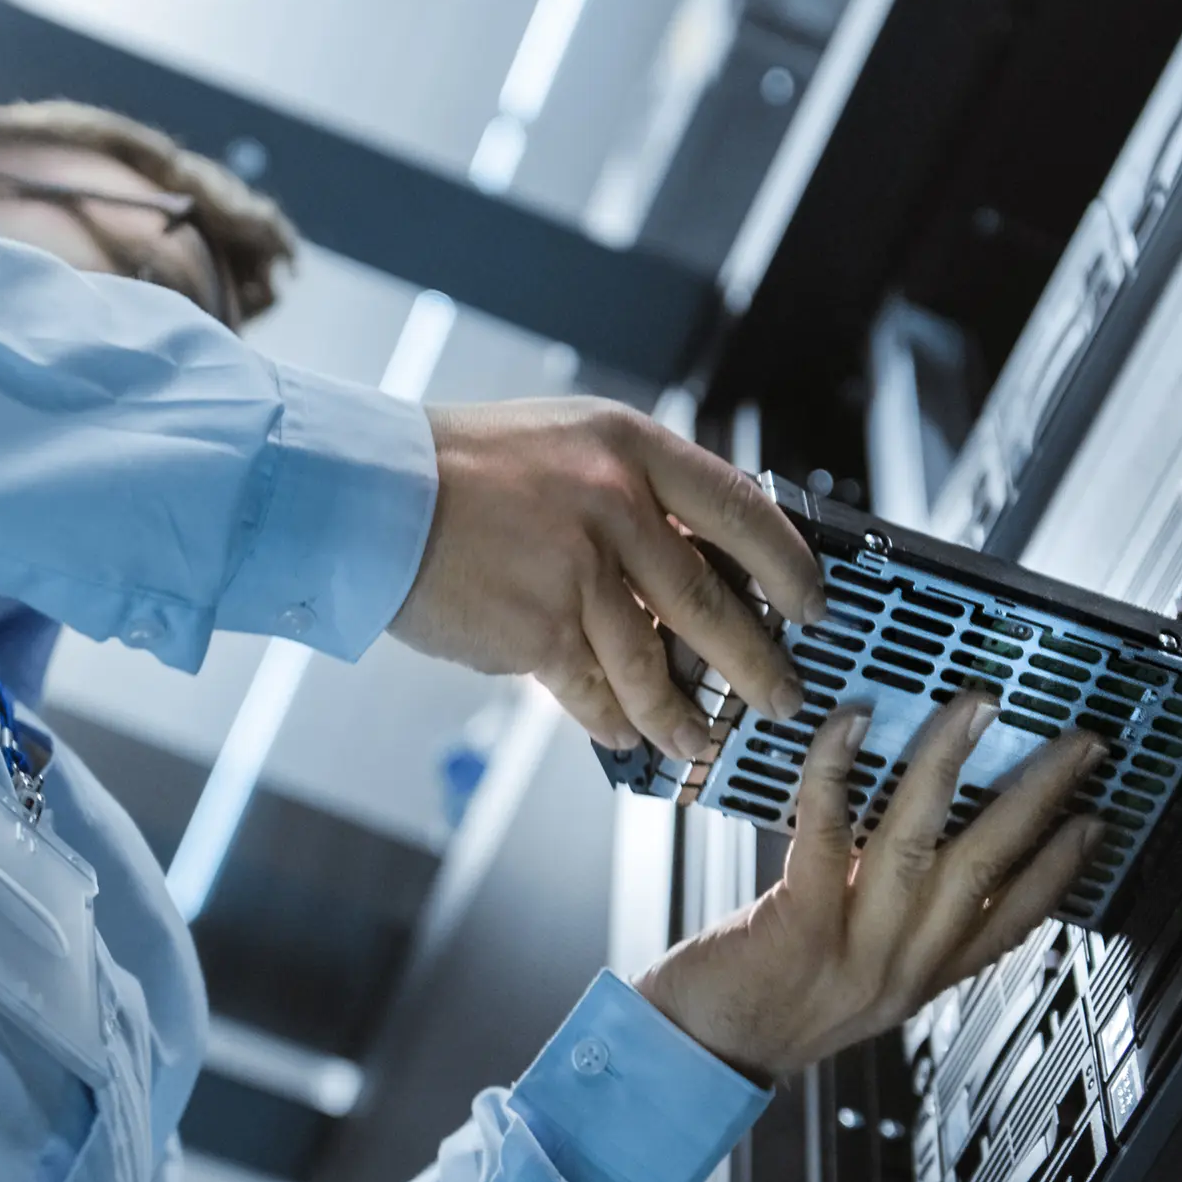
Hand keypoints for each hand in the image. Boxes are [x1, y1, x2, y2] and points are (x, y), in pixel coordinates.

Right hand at [390, 398, 826, 760]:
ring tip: (702, 739)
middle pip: (712, 601)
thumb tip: (694, 557)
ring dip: (683, 714)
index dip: (788, 564)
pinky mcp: (537, 629)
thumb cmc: (460, 466)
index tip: (814, 604)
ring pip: (655, 664)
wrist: (368, 493)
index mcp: (630, 449)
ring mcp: (578, 570)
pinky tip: (626, 735)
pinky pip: (594, 691)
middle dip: (758, 663)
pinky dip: (614, 720)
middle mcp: (615, 505)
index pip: (740, 508)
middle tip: (782, 697)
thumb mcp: (566, 443)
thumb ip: (632, 491)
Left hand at [634, 694, 1105, 1081]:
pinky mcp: (798, 927)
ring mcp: (854, 949)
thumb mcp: (854, 976)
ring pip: (920, 842)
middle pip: (987, 868)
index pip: (1012, 922)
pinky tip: (851, 724)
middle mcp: (900, 967)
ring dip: (950, 765)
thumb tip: (921, 842)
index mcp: (920, 977)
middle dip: (1039, 797)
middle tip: (1077, 744)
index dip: (1061, 870)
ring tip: (979, 710)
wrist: (694, 1056)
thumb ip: (893, 922)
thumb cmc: (762, 1003)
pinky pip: (828, 833)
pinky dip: (838, 772)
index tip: (1097, 821)